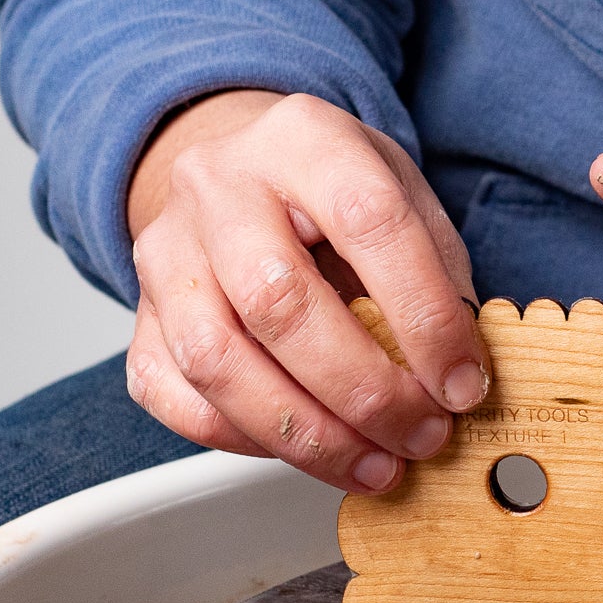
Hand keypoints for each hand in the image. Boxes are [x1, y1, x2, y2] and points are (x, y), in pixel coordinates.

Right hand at [125, 90, 489, 492]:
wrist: (248, 172)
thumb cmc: (338, 196)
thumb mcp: (407, 199)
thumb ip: (438, 278)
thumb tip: (460, 377)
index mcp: (305, 138)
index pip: (369, 222)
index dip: (423, 315)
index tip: (463, 383)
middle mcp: (219, 185)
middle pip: (279, 302)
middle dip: (364, 390)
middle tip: (422, 434)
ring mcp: (166, 251)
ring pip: (217, 360)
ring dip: (308, 433)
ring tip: (376, 463)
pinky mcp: (139, 317)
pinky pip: (179, 397)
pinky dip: (249, 440)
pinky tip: (312, 450)